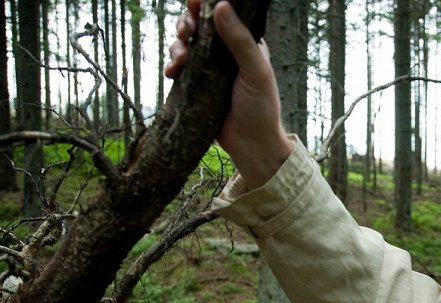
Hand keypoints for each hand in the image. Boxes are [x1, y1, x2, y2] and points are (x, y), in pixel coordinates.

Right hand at [165, 0, 292, 188]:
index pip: (223, 15)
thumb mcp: (256, 71)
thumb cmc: (261, 107)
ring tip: (181, 57)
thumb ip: (239, 39)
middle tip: (186, 31)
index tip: (195, 2)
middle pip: (199, 26)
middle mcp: (226, 53)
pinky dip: (172, 64)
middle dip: (187, 23)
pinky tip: (172, 72)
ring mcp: (209, 69)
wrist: (251, 145)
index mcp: (245, 43)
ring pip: (185, 44)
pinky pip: (179, 68)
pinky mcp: (196, 86)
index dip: (206, 5)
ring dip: (177, 45)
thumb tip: (220, 5)